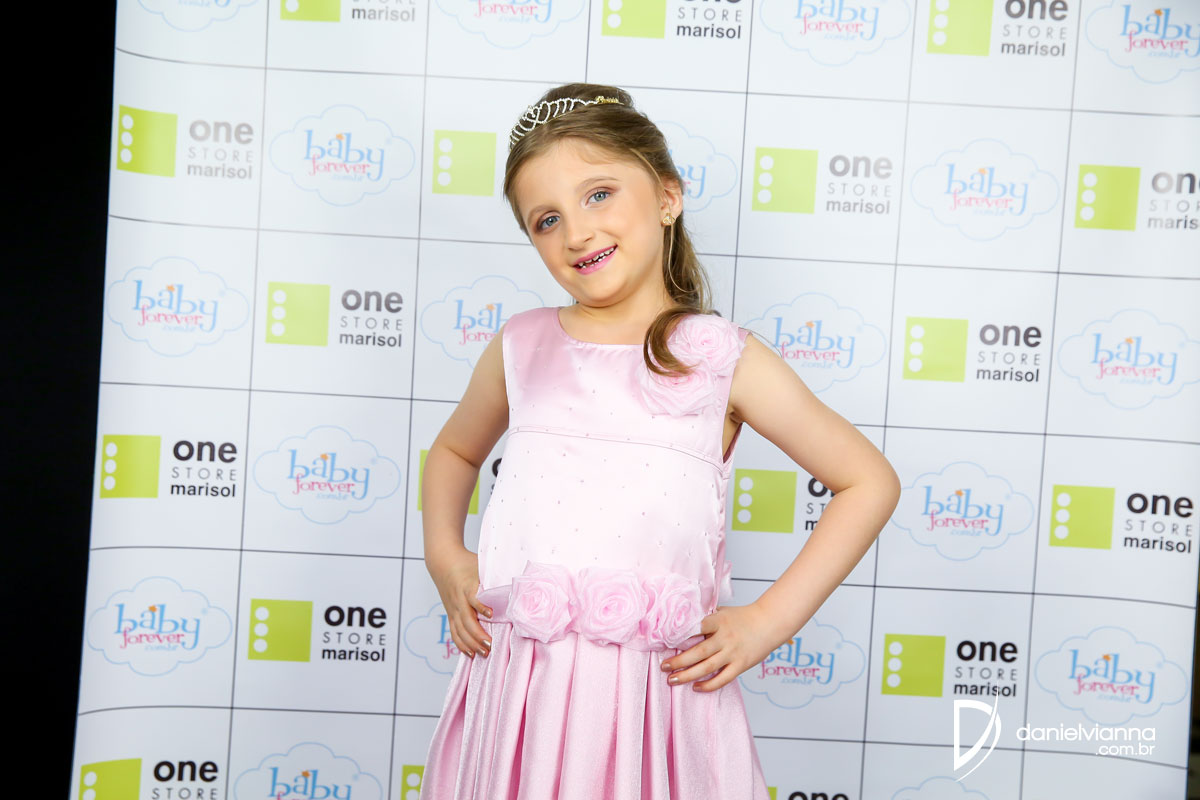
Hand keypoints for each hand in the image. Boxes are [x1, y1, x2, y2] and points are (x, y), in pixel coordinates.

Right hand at [428, 547, 492, 659]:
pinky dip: (461, 644)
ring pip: (460, 630)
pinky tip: (470, 654)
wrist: (444, 562)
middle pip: (466, 620)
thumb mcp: (481, 565)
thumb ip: (495, 576)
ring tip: (484, 653)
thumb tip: (516, 584)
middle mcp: (458, 600)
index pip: (473, 599)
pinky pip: (454, 632)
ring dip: (471, 643)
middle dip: (478, 635)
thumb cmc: (466, 563)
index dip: (482, 607)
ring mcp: (453, 609)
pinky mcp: (450, 614)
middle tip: (491, 645)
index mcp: (467, 587)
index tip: (492, 614)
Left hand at [659, 602, 786, 691]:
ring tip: (672, 680)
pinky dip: (709, 685)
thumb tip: (683, 623)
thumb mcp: (723, 611)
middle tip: (663, 667)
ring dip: (688, 675)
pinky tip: (696, 687)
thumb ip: (706, 618)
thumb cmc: (743, 616)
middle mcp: (725, 637)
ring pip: (707, 667)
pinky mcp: (741, 665)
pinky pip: (723, 678)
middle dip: (679, 661)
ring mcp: (733, 652)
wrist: (769, 622)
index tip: (665, 641)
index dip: (681, 635)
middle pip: (698, 651)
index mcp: (718, 621)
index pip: (697, 627)